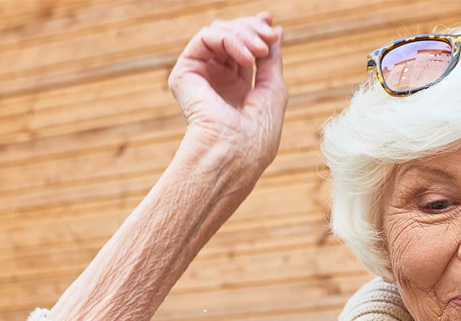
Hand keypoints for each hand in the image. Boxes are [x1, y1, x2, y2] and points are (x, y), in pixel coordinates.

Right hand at [169, 12, 286, 171]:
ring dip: (244, 34)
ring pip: (219, 32)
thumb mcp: (273, 90)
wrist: (233, 156)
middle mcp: (216, 81)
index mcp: (235, 89)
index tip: (272, 26)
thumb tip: (276, 30)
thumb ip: (272, 60)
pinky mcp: (184, 74)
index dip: (256, 31)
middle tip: (269, 38)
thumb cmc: (256, 137)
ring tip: (260, 50)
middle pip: (232, 36)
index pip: (243, 50)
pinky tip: (247, 57)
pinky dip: (229, 39)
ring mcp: (199, 77)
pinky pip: (206, 38)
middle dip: (253, 30)